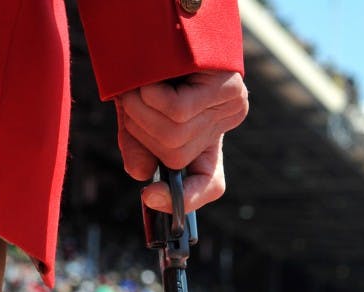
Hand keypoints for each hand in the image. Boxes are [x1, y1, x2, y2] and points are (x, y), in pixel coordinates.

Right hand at [115, 71, 247, 212]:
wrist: (160, 20)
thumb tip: (141, 174)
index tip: (149, 196)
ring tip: (135, 87)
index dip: (184, 200)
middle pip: (176, 157)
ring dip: (139, 111)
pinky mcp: (230, 87)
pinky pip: (178, 112)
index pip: (210, 185)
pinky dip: (150, 97)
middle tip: (132, 102)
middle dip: (141, 133)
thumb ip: (138, 147)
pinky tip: (146, 80)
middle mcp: (222, 124)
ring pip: (175, 135)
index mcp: (208, 135)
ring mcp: (231, 106)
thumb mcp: (137, 116)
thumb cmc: (149, 70)